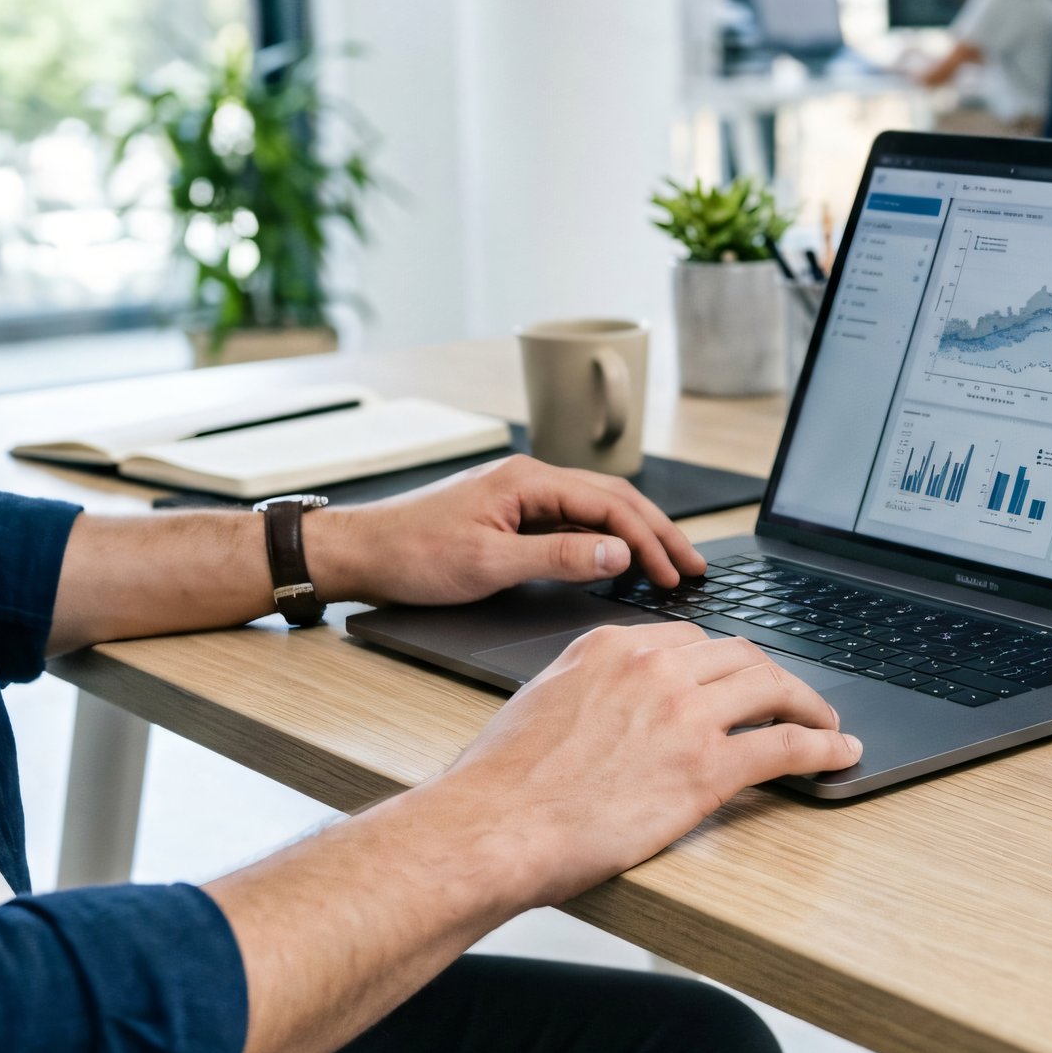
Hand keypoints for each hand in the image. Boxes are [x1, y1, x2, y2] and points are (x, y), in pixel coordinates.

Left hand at [312, 455, 704, 605]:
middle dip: (658, 532)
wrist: (359, 552)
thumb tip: (617, 551)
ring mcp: (520, 495)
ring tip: (668, 562)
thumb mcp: (489, 563)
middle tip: (693, 566)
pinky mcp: (510, 514)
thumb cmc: (412, 554)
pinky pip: (572, 520)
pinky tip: (618, 558)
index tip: (674, 574)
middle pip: (613, 499)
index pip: (610, 504)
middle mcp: (529, 478)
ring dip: (635, 534)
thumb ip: (558, 556)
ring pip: (595, 508)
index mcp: (528, 480)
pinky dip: (605, 538)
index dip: (650, 540)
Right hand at [440, 621, 860, 907]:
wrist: (492, 827)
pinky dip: (823, 747)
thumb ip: (586, 687)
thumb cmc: (502, 782)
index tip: (738, 680)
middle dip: (774, 677)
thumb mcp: (540, 701)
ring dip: (810, 705)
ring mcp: (685, 714)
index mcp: (612, 647)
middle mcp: (655, 668)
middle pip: (742, 656)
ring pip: (774, 688)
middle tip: (791, 700)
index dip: (724, 664)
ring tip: (827, 724)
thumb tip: (604, 702)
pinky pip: (785, 745)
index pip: (692, 640)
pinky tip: (840, 753)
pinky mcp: (707, 767)